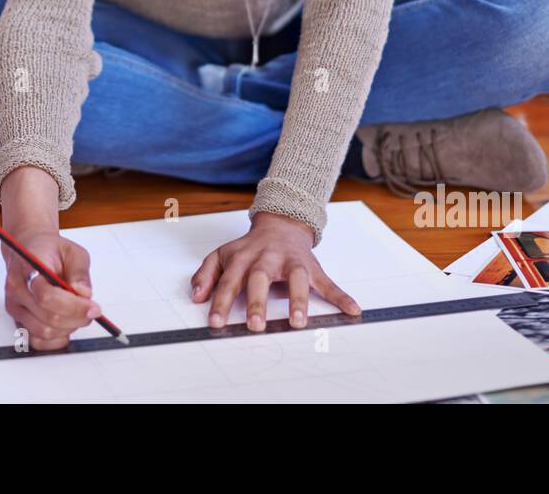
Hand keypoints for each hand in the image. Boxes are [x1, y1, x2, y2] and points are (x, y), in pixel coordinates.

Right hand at [0, 225, 99, 350]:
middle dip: (77, 318)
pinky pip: (36, 341)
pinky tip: (66, 326)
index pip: (46, 296)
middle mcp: (18, 289)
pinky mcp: (17, 319)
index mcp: (29, 268)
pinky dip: (56, 340)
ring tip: (78, 314)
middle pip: (48, 318)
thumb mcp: (73, 252)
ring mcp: (15, 306)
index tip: (93, 307)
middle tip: (92, 310)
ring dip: (68, 328)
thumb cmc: (50, 250)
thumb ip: (80, 272)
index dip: (73, 306)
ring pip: (43, 332)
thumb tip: (84, 294)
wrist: (30, 250)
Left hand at [190, 212, 359, 330]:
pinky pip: (328, 282)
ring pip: (296, 279)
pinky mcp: (312, 267)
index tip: (215, 322)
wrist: (281, 223)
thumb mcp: (222, 254)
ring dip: (298, 300)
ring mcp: (291, 262)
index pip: (229, 281)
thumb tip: (195, 296)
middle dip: (257, 301)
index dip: (221, 302)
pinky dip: (342, 297)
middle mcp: (267, 258)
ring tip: (298, 322)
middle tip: (254, 325)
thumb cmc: (249, 247)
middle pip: (260, 278)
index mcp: (243, 257)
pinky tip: (353, 310)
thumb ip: (206, 274)